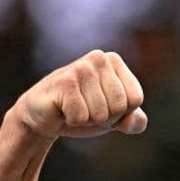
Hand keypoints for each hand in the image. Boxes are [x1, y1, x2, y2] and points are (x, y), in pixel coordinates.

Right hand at [14, 50, 147, 138]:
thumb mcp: (115, 119)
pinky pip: (82, 117)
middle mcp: (99, 58)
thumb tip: (130, 121)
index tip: (103, 105)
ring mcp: (81, 68)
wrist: (44, 116)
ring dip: (87, 119)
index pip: (135, 99)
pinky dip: (73, 120)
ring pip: (102, 114)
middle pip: (120, 107)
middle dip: (104, 117)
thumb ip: (135, 122)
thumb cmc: (83, 112)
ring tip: (74, 107)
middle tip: (86, 107)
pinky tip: (62, 109)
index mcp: (114, 61)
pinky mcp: (65, 82)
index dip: (121, 113)